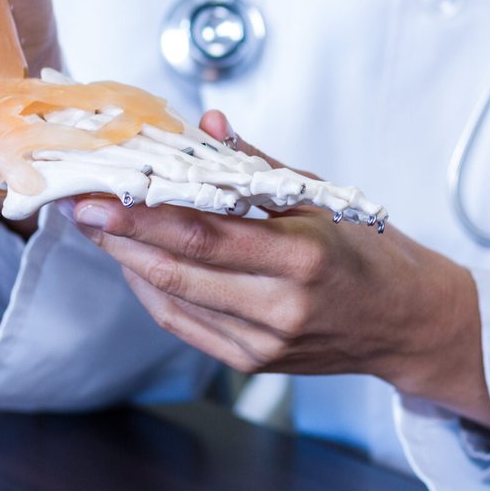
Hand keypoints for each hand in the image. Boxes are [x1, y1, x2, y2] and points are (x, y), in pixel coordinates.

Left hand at [69, 112, 489, 433]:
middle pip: (179, 269)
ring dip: (131, 263)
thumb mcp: (321, 198)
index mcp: (303, 254)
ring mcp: (266, 341)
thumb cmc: (369, 255)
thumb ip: (257, 164)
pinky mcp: (254, 364)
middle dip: (121, 237)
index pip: (204, 231)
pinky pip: (186, 327)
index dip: (144, 215)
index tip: (102, 194)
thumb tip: (207, 126)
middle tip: (83, 207)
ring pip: (174, 300)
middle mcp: (282, 304)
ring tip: (103, 230)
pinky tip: (138, 265)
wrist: (406, 323)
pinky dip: (154, 293)